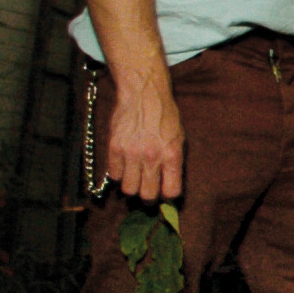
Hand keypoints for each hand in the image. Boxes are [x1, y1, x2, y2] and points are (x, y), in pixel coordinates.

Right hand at [106, 75, 183, 201]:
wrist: (144, 95)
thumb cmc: (165, 117)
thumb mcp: (179, 138)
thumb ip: (174, 162)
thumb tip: (170, 185)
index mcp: (172, 155)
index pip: (171, 191)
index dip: (168, 196)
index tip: (166, 193)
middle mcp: (151, 157)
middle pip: (147, 194)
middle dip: (149, 197)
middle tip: (148, 191)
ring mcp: (131, 153)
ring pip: (128, 189)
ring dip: (132, 187)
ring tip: (136, 179)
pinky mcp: (114, 148)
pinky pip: (114, 175)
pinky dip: (119, 174)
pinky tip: (125, 167)